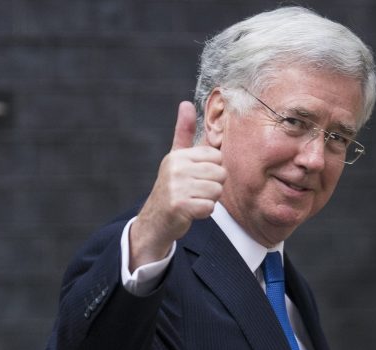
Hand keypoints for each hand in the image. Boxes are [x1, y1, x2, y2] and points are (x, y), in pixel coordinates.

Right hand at [128, 101, 225, 270]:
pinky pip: (209, 207)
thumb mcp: (175, 158)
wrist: (155, 221)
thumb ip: (183, 132)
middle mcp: (176, 169)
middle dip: (213, 186)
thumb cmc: (171, 188)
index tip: (196, 177)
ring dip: (209, 200)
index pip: (216, 157)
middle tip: (195, 191)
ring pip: (216, 191)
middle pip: (220, 173)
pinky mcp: (180, 206)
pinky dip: (203, 213)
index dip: (212, 170)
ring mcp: (176, 187)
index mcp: (178, 156)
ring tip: (193, 200)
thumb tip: (186, 103)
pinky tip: (191, 211)